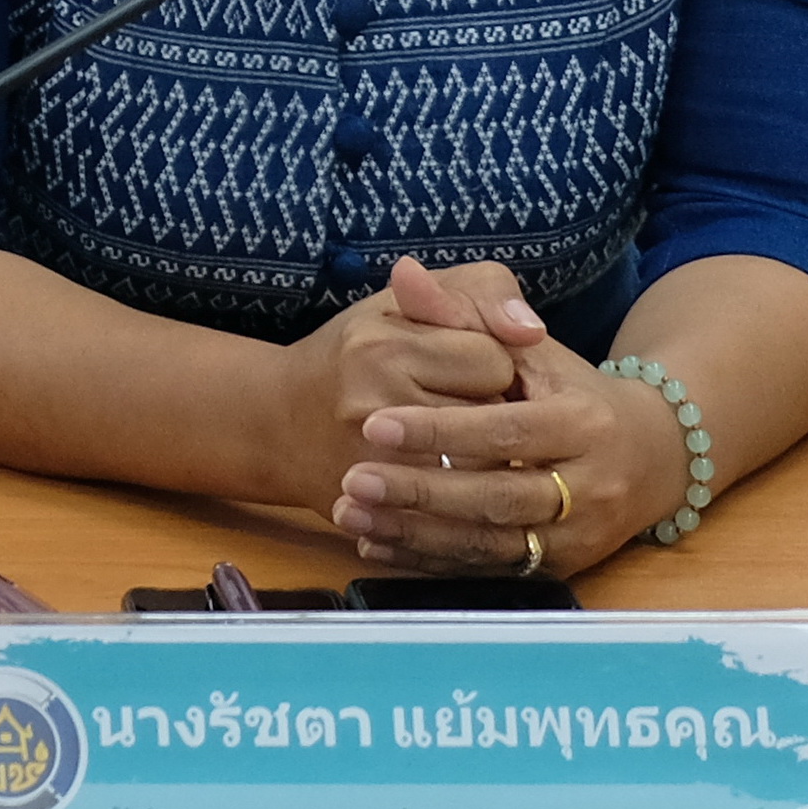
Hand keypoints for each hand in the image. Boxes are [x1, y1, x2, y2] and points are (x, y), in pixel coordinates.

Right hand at [272, 254, 537, 497]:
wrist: (276, 422)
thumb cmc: (353, 354)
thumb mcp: (406, 303)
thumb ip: (478, 293)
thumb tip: (531, 330)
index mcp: (386, 344)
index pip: (494, 360)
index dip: (495, 368)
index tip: (473, 371)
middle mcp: (376, 402)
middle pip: (494, 419)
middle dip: (494, 417)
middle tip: (470, 411)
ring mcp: (374, 463)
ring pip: (483, 473)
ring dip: (488, 463)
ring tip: (468, 449)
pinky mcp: (376, 510)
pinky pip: (456, 514)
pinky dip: (467, 504)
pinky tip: (461, 490)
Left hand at [332, 337, 682, 579]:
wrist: (652, 456)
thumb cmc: (573, 391)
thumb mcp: (529, 348)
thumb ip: (465, 313)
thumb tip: (404, 273)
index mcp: (583, 424)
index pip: (504, 430)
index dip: (440, 430)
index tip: (376, 424)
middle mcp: (590, 487)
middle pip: (497, 498)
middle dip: (422, 491)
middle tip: (353, 480)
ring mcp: (579, 536)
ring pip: (491, 544)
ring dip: (417, 535)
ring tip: (354, 515)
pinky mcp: (562, 568)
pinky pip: (490, 572)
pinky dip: (432, 562)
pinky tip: (379, 545)